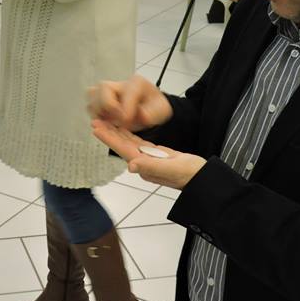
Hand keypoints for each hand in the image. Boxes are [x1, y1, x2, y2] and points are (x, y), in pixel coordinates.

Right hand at [87, 74, 172, 131]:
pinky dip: (96, 116)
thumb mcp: (161, 110)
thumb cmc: (153, 108)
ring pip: (92, 95)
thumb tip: (142, 115)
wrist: (148, 109)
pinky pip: (90, 105)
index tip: (126, 120)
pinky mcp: (99, 99)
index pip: (127, 91)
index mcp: (137, 83)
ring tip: (112, 122)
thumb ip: (153, 113)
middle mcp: (119, 84)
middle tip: (118, 120)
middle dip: (109, 107)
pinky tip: (107, 123)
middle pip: (103, 88)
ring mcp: (107, 91)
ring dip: (100, 112)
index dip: (125, 108)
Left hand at [91, 120, 205, 189]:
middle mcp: (145, 164)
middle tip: (95, 120)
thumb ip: (151, 167)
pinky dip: (131, 135)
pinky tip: (125, 129)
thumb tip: (131, 166)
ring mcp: (150, 160)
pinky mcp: (158, 156)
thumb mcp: (172, 169)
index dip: (109, 138)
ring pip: (129, 143)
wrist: (204, 180)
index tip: (96, 127)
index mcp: (146, 166)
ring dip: (117, 133)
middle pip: (123, 146)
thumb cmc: (191, 175)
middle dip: (109, 133)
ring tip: (106, 122)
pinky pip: (140, 143)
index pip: (123, 149)